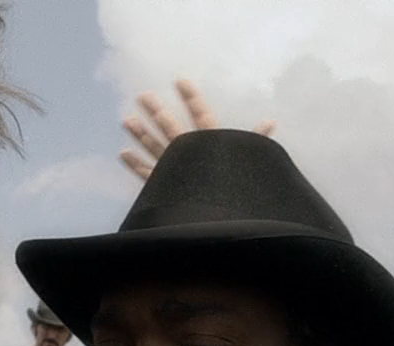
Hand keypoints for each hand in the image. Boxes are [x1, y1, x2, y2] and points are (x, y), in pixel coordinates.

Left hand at [120, 78, 276, 179]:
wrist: (218, 218)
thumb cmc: (236, 186)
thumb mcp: (248, 160)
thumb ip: (256, 139)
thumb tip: (271, 122)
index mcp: (208, 143)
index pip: (200, 114)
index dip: (191, 97)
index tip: (180, 80)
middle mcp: (187, 153)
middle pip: (169, 126)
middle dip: (156, 110)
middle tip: (143, 95)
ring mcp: (171, 169)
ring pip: (152, 146)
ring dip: (139, 133)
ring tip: (127, 120)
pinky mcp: (162, 186)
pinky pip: (145, 173)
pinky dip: (134, 164)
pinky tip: (122, 153)